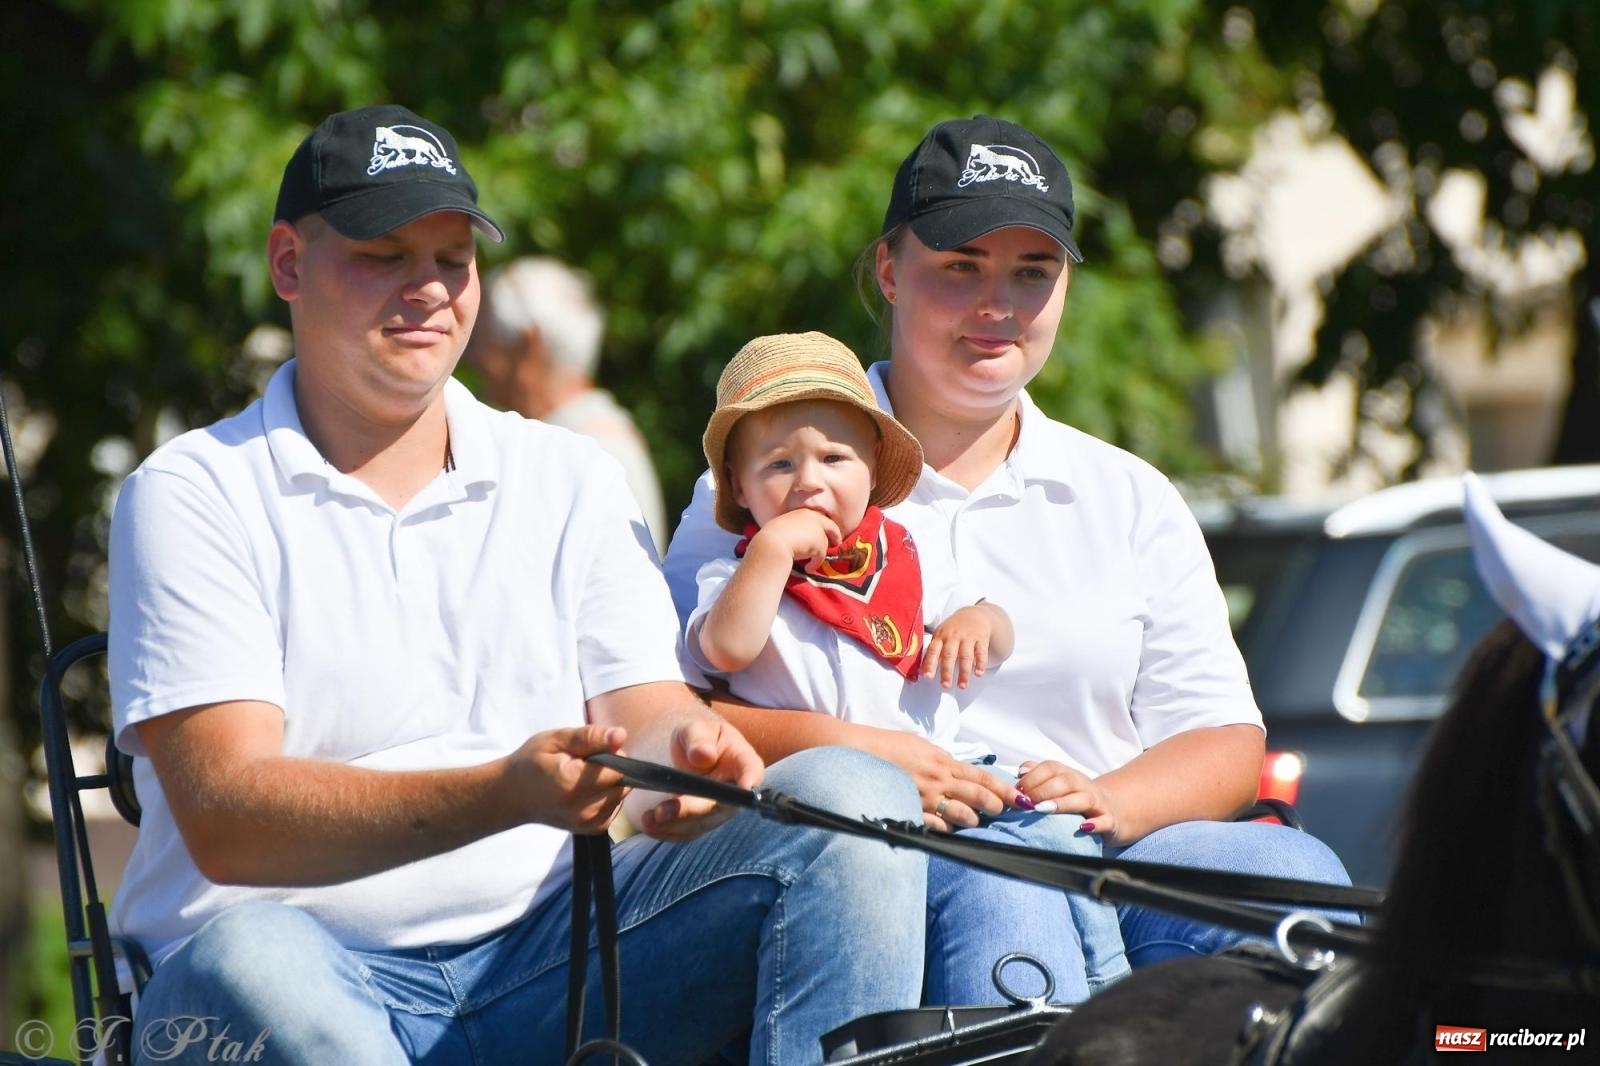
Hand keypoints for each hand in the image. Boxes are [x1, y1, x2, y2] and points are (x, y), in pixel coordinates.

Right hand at [506, 724, 630, 834]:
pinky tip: (587, 790)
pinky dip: (608, 796)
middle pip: (622, 783)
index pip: (618, 768)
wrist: (513, 795)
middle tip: (584, 764)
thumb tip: (622, 735)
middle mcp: (583, 809)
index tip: (590, 751)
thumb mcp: (556, 739)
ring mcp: (588, 823)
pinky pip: (616, 807)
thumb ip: (590, 737)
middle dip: (611, 769)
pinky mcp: (593, 830)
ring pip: (621, 795)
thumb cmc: (532, 762)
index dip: (609, 754)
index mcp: (572, 783)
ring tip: (582, 777)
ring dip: (610, 783)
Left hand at [634, 715, 764, 840]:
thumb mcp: (695, 728)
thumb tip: (703, 755)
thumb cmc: (698, 737)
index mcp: (742, 760)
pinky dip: (667, 832)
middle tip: (663, 812)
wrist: (691, 753)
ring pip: (702, 823)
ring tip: (648, 819)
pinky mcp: (702, 822)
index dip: (751, 779)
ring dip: (675, 825)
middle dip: (692, 810)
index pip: (752, 770)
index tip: (747, 787)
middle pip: (720, 805)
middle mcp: (736, 790)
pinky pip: (688, 832)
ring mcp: (720, 809)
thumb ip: (698, 738)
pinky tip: (649, 826)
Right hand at [751, 509, 840, 568]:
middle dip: (835, 535)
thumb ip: (793, 529)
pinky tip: (808, 568)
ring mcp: (818, 531)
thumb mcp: (783, 526)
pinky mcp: (820, 545)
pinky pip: (820, 557)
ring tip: (809, 564)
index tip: (824, 531)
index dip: (823, 525)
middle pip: (830, 527)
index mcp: (803, 512)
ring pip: (824, 545)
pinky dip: (814, 564)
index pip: (818, 517)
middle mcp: (813, 519)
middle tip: (837, 543)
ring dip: (818, 555)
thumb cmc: (771, 535)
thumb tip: (793, 539)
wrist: (772, 542)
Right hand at [860, 732, 1010, 831]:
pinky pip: (938, 828)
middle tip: (1003, 810)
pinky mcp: (912, 811)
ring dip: (974, 821)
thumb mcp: (921, 746)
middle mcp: (938, 780)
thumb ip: (942, 759)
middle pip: (978, 797)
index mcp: (943, 762)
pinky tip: (953, 830)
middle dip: (996, 806)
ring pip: (962, 816)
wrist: (859, 752)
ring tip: (977, 821)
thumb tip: (958, 770)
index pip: (982, 778)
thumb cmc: (889, 746)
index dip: (1004, 789)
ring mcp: (925, 798)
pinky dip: (949, 830)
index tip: (1019, 797)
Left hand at [923, 605, 995, 688]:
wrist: (973, 614)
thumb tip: (920, 672)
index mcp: (940, 636)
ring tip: (962, 686)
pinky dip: (981, 663)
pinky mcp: (981, 639)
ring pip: (966, 656)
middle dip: (947, 671)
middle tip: (945, 685)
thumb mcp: (940, 636)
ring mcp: (968, 637)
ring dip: (964, 672)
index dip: (930, 664)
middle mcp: (953, 636)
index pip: (933, 651)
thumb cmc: (953, 629)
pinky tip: (978, 673)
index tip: (928, 677)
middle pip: (949, 655)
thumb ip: (931, 653)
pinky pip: (981, 652)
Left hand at [1016, 759, 1123, 842]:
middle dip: (1043, 790)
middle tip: (1027, 802)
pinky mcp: (1110, 821)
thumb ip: (1038, 775)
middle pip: (1065, 781)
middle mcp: (1083, 785)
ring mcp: (1098, 802)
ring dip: (1062, 804)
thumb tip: (1020, 772)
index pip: (1051, 767)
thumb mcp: (1059, 784)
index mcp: (1069, 775)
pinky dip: (1095, 824)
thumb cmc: (1076, 798)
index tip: (1017, 790)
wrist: (1113, 811)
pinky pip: (1105, 821)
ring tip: (1043, 810)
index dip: (1033, 776)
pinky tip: (1083, 828)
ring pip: (1083, 799)